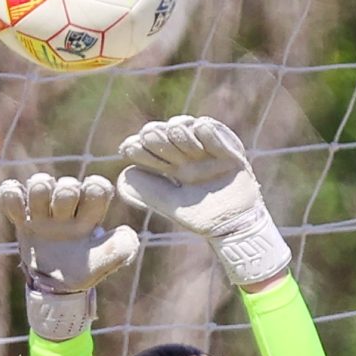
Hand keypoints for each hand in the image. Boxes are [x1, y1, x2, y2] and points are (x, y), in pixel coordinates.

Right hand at [0, 172, 138, 340]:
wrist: (54, 286)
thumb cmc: (83, 271)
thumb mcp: (103, 264)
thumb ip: (120, 250)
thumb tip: (128, 232)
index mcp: (90, 214)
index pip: (97, 187)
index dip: (96, 188)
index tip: (92, 201)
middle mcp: (69, 207)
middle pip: (67, 184)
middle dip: (65, 194)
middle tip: (61, 216)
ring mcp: (44, 211)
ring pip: (40, 183)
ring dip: (39, 193)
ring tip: (38, 214)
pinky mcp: (23, 217)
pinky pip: (12, 195)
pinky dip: (11, 197)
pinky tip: (20, 215)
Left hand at [115, 116, 290, 291]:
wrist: (234, 227)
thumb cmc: (202, 217)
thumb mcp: (172, 205)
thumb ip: (148, 192)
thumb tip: (120, 178)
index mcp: (171, 165)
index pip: (151, 149)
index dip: (139, 147)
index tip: (127, 148)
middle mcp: (187, 153)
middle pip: (166, 134)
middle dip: (157, 135)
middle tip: (149, 135)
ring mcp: (207, 150)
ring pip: (188, 129)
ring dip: (181, 131)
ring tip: (178, 134)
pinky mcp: (229, 150)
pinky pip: (217, 132)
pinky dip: (208, 130)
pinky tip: (201, 128)